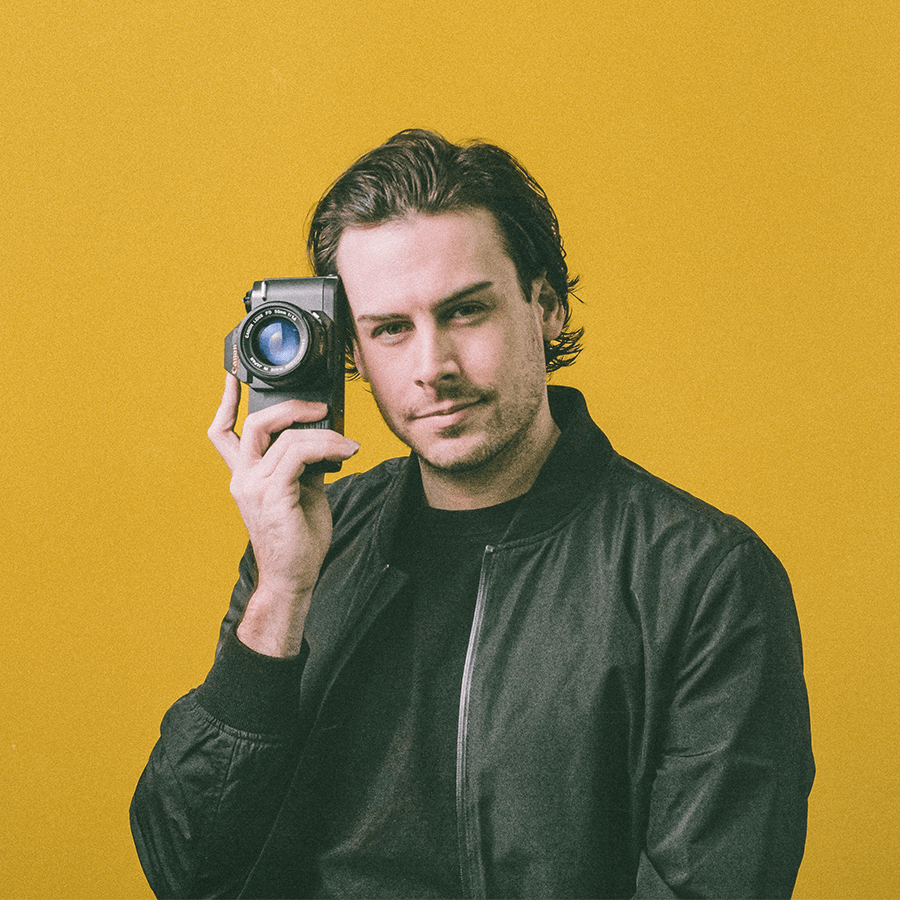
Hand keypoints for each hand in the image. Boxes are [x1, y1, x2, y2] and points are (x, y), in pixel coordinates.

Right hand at [207, 373, 359, 655]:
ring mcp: (255, 487)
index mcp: (245, 476)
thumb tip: (322, 437)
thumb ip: (303, 463)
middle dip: (291, 407)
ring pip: (286, 438)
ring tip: (347, 444)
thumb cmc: (298, 538)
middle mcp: (243, 478)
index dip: (225, 403)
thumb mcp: (302, 491)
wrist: (293, 577)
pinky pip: (299, 455)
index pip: (222, 432)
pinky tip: (346, 453)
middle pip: (256, 423)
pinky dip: (327, 447)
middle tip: (321, 408)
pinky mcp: (273, 495)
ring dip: (324, 434)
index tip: (232, 377)